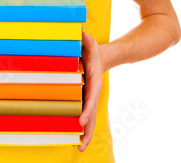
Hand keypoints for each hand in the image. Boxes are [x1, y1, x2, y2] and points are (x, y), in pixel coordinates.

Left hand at [78, 31, 104, 151]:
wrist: (102, 57)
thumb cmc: (93, 50)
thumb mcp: (90, 43)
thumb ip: (86, 39)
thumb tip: (81, 33)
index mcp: (94, 80)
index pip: (91, 97)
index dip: (87, 109)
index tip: (82, 120)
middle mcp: (94, 91)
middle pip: (92, 112)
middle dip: (88, 128)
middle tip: (82, 143)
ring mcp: (91, 97)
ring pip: (91, 117)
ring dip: (86, 132)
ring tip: (80, 148)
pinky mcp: (86, 99)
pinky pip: (85, 114)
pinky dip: (84, 127)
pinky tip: (78, 139)